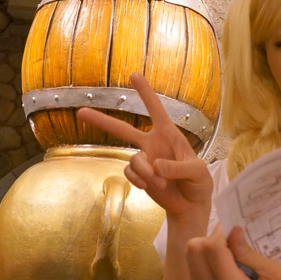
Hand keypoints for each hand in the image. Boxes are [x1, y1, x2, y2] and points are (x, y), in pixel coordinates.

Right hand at [76, 73, 212, 221]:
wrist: (191, 205)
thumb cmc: (199, 182)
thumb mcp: (197, 171)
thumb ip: (178, 167)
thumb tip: (157, 166)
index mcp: (169, 134)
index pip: (156, 109)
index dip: (145, 92)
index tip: (133, 74)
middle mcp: (153, 144)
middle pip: (123, 129)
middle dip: (101, 120)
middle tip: (80, 112)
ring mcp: (144, 160)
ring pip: (133, 160)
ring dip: (145, 172)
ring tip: (161, 183)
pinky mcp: (139, 176)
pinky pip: (130, 175)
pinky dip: (140, 181)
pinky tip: (151, 187)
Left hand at [186, 225, 280, 279]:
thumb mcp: (275, 275)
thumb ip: (249, 253)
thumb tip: (232, 230)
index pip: (212, 247)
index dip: (223, 232)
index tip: (238, 231)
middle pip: (194, 248)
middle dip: (212, 238)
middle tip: (233, 242)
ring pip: (190, 256)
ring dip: (207, 248)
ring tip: (230, 255)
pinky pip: (193, 268)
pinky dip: (205, 260)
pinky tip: (225, 266)